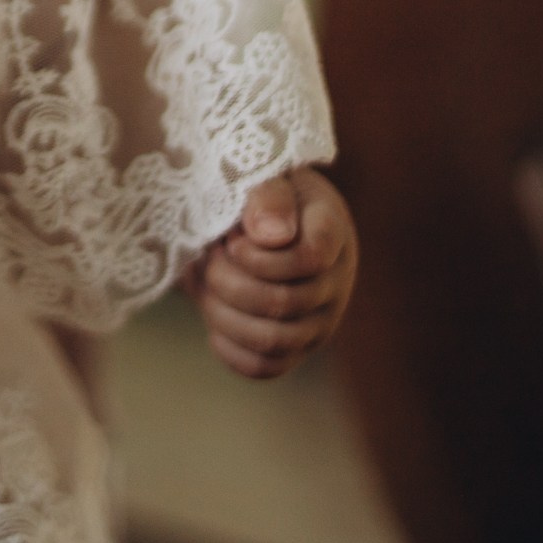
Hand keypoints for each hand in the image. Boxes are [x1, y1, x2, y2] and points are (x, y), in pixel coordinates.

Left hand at [190, 167, 356, 378]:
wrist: (249, 222)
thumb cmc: (256, 193)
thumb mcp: (263, 176)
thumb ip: (268, 196)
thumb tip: (271, 236)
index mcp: (331, 232)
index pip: (310, 259)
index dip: (259, 256)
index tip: (233, 239)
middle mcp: (334, 281)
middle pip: (283, 304)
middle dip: (229, 281)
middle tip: (209, 257)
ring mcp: (318, 319)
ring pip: (272, 341)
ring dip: (223, 314)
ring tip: (208, 284)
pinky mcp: (296, 346)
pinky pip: (264, 367)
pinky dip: (230, 347)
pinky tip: (214, 319)